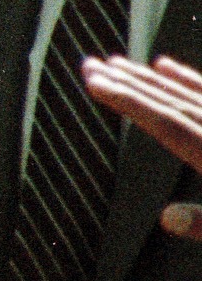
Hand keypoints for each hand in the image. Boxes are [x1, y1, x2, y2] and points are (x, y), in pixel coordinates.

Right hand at [88, 57, 201, 238]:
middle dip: (129, 83)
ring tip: (118, 62)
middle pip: (171, 104)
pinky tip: (167, 66)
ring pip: (187, 95)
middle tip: (91, 65)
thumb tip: (166, 218)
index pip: (166, 124)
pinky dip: (188, 78)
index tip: (95, 82)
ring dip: (150, 79)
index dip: (129, 101)